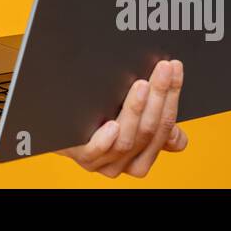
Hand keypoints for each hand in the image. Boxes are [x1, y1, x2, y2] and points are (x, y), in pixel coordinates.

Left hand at [55, 59, 188, 177]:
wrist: (52, 117)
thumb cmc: (94, 114)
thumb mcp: (127, 113)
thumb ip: (151, 122)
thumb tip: (179, 136)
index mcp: (143, 155)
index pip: (166, 129)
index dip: (173, 97)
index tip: (175, 68)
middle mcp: (126, 162)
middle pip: (149, 131)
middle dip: (159, 96)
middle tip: (163, 68)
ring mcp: (103, 161)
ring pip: (127, 140)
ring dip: (136, 110)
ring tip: (141, 85)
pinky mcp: (81, 156)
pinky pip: (96, 151)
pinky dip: (106, 139)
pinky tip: (112, 124)